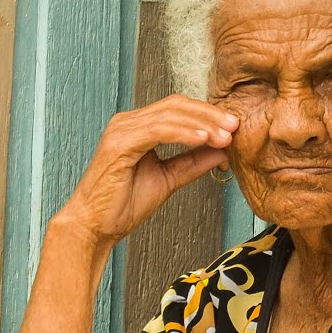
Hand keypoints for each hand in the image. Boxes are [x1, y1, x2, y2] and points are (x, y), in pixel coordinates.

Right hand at [57, 95, 237, 246]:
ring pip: (169, 115)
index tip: (233, 128)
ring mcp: (121, 130)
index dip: (207, 115)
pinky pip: (157, 131)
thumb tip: (223, 151)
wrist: (95, 227)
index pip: (178, 109)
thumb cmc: (123, 205)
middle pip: (176, 105)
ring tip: (225, 136)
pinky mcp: (119, 144)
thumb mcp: (169, 179)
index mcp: (138, 127)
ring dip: (201, 124)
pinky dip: (183, 133)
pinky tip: (202, 139)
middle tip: (235, 126)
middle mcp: (128, 122)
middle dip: (209, 115)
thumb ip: (193, 162)